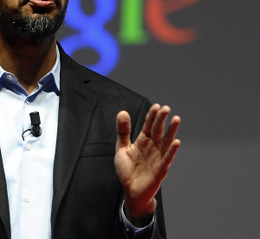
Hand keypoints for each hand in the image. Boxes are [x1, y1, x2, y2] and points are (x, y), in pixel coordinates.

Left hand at [115, 104, 180, 225]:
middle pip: (158, 131)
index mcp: (143, 141)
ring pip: (166, 142)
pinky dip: (171, 151)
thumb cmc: (127, 170)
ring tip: (176, 119)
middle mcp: (152, 147)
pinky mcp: (160, 169)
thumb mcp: (121, 148)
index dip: (152, 116)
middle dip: (162, 120)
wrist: (130, 191)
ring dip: (171, 131)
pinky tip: (176, 142)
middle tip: (166, 108)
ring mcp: (157, 157)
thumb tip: (122, 112)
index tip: (156, 106)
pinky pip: (167, 159)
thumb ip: (123, 131)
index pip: (148, 126)